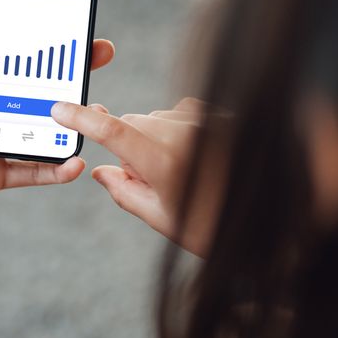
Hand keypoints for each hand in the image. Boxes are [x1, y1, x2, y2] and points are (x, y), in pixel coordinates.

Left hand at [0, 0, 115, 242]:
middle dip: (64, 69)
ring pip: (36, 125)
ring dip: (66, 118)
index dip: (28, 34)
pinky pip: (29, 169)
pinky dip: (53, 169)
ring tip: (95, 106)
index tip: (61, 18)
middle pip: (28, 83)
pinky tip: (75, 162)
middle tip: (99, 52)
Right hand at [50, 98, 224, 256]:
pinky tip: (196, 153)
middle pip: (131, 122)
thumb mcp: (164, 219)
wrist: (278, 218)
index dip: (81, 119)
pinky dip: (177, 128)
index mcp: (165, 163)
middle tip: (147, 178)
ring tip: (182, 171)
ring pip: (156, 117)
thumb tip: (99, 172)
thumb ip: (125, 192)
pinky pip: (183, 112)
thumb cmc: (217, 227)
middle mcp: (184, 134)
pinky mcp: (221, 115)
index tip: (60, 109)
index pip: (112, 132)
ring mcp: (206, 121)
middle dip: (127, 145)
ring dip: (154, 137)